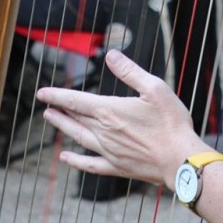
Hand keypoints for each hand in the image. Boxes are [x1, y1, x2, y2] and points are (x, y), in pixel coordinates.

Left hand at [39, 50, 206, 189]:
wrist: (180, 159)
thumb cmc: (171, 123)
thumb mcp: (154, 88)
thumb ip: (130, 72)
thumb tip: (111, 55)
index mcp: (110, 110)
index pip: (76, 101)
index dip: (58, 95)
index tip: (42, 92)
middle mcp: (104, 131)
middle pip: (75, 118)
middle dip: (59, 110)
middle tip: (46, 105)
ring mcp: (109, 151)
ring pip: (79, 137)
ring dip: (63, 128)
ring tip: (51, 120)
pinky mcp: (116, 167)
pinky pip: (90, 164)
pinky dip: (75, 160)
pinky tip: (65, 158)